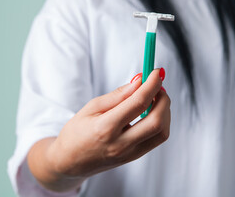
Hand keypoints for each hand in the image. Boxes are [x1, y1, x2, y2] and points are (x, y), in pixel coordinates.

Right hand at [27, 68, 170, 191]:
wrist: (69, 162)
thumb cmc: (76, 132)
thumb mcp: (91, 107)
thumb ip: (118, 94)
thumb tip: (139, 81)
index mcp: (105, 128)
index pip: (138, 103)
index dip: (152, 84)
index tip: (157, 72)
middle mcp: (120, 144)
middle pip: (156, 120)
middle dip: (163, 98)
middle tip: (157, 85)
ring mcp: (129, 154)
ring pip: (162, 132)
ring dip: (165, 111)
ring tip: (155, 98)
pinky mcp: (134, 158)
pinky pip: (156, 139)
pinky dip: (161, 122)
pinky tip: (152, 111)